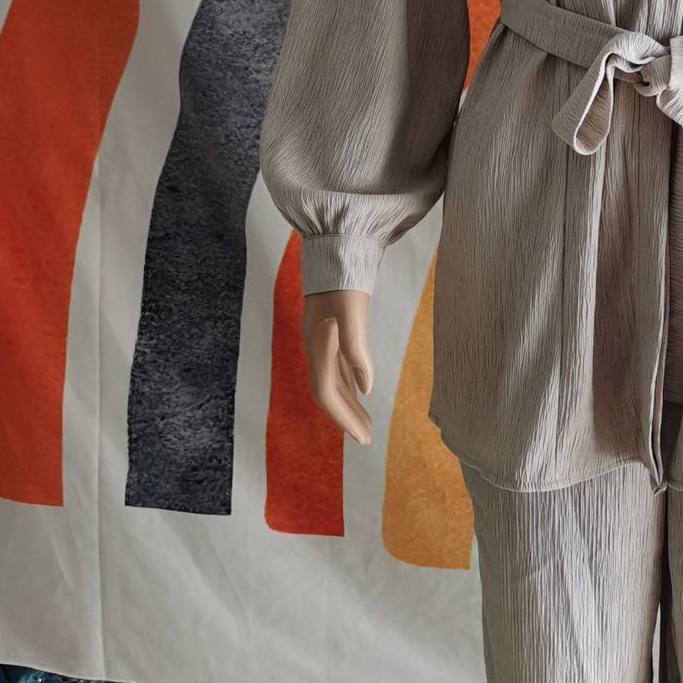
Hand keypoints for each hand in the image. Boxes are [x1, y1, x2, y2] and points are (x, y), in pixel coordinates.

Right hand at [301, 290, 374, 444]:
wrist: (334, 245)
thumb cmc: (343, 276)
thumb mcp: (352, 310)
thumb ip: (356, 348)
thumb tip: (367, 388)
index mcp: (317, 344)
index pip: (326, 392)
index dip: (343, 417)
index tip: (363, 437)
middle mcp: (315, 344)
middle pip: (327, 391)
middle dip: (346, 416)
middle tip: (367, 437)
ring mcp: (320, 337)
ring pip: (332, 379)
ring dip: (348, 402)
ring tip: (366, 421)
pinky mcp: (329, 328)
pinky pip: (336, 365)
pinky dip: (348, 382)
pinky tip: (359, 388)